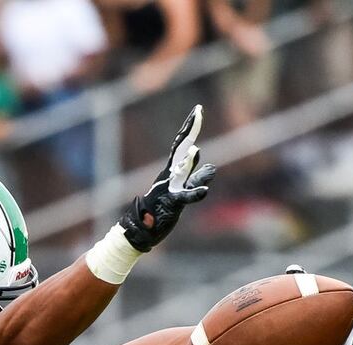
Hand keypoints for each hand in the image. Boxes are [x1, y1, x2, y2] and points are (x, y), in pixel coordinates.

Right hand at [118, 106, 215, 252]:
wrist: (142, 227)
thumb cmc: (162, 207)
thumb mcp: (183, 188)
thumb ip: (196, 176)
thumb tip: (210, 165)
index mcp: (173, 170)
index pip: (183, 144)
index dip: (190, 127)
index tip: (197, 110)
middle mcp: (170, 175)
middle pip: (180, 149)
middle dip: (189, 131)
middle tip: (197, 113)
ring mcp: (169, 188)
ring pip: (180, 172)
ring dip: (186, 162)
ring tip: (194, 149)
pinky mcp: (171, 204)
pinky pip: (184, 198)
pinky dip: (194, 194)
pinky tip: (204, 191)